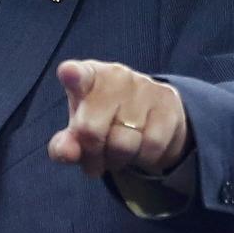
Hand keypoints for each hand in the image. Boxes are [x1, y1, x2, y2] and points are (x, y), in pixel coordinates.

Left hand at [48, 60, 189, 177]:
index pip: (77, 74)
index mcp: (87, 76)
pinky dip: (143, 159)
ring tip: (118, 154)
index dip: (72, 74)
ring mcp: (143, 86)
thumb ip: (65, 144)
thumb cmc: (103, 120)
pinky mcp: (168, 102)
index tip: (69, 72)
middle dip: (92, 155)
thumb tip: (66, 152)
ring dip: (118, 160)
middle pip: (92, 130)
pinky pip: (151, 147)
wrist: (152, 115)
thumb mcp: (79, 132)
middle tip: (96, 159)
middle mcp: (115, 76)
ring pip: (123, 145)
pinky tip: (141, 150)